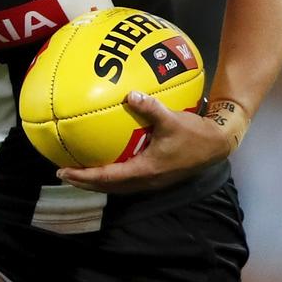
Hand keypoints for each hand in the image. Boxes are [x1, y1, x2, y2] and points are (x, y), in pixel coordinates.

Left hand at [56, 91, 231, 193]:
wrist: (217, 145)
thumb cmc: (195, 134)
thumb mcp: (171, 119)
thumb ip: (150, 108)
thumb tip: (130, 94)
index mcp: (146, 171)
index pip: (107, 178)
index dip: (84, 177)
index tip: (63, 172)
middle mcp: (146, 181)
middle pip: (108, 187)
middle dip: (84, 183)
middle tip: (64, 173)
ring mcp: (152, 181)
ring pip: (117, 186)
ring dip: (97, 182)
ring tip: (79, 172)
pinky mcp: (156, 176)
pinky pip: (126, 180)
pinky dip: (111, 176)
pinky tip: (104, 162)